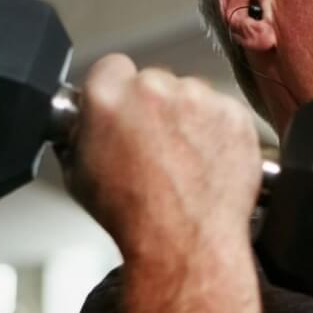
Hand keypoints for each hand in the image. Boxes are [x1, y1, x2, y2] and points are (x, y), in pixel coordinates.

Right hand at [62, 54, 261, 261]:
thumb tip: (84, 126)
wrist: (184, 244)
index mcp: (108, 97)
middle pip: (153, 81)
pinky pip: (223, 112)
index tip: (124, 109)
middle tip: (155, 146)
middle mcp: (153, 89)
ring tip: (183, 162)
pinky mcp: (233, 113)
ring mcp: (198, 98)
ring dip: (187, 118)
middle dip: (153, 107)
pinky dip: (218, 132)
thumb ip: (80, 138)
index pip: (110, 68)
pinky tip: (206, 164)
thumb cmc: (134, 218)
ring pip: (191, 95)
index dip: (117, 90)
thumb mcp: (79, 177)